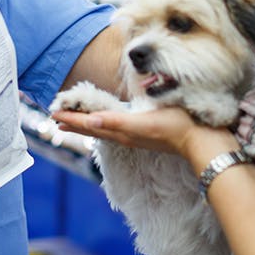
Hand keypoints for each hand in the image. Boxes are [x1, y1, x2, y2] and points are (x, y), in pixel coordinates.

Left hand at [52, 105, 215, 159]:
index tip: (53, 113)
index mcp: (122, 131)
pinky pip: (115, 130)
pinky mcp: (144, 135)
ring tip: (74, 123)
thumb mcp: (145, 122)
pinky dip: (103, 126)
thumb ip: (118, 121)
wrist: (201, 140)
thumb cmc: (176, 126)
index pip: (90, 125)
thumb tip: (91, 120)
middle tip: (56, 119)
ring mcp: (135, 136)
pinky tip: (107, 124)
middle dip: (74, 124)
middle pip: (93, 130)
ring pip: (103, 131)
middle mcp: (125, 135)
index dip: (72, 119)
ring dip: (86, 126)